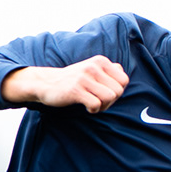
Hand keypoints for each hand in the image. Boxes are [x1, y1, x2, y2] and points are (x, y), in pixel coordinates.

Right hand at [5, 55, 129, 113]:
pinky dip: (94, 110)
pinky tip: (86, 107)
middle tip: (99, 101)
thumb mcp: (91, 69)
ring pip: (110, 97)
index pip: (124, 80)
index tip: (105, 94)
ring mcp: (84, 78)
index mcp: (100, 61)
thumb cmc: (73, 80)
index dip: (118, 91)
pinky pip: (96, 104)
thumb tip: (121, 72)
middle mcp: (94, 67)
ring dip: (103, 106)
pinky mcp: (75, 90)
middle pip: (119, 91)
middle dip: (111, 101)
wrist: (46, 83)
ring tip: (93, 104)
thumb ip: (108, 70)